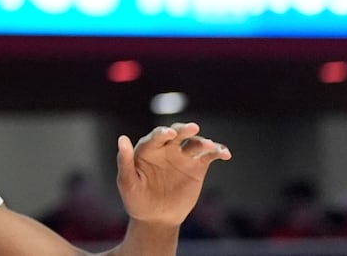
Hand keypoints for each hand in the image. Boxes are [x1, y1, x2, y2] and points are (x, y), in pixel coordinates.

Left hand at [116, 122, 231, 226]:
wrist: (156, 218)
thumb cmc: (137, 200)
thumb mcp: (127, 183)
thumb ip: (125, 161)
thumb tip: (122, 139)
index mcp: (148, 149)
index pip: (155, 137)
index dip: (162, 133)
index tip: (169, 134)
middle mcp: (166, 148)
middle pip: (177, 134)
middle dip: (184, 129)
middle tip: (192, 128)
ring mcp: (182, 156)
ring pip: (195, 143)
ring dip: (203, 142)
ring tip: (210, 146)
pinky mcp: (197, 167)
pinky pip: (209, 156)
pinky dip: (217, 152)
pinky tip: (225, 153)